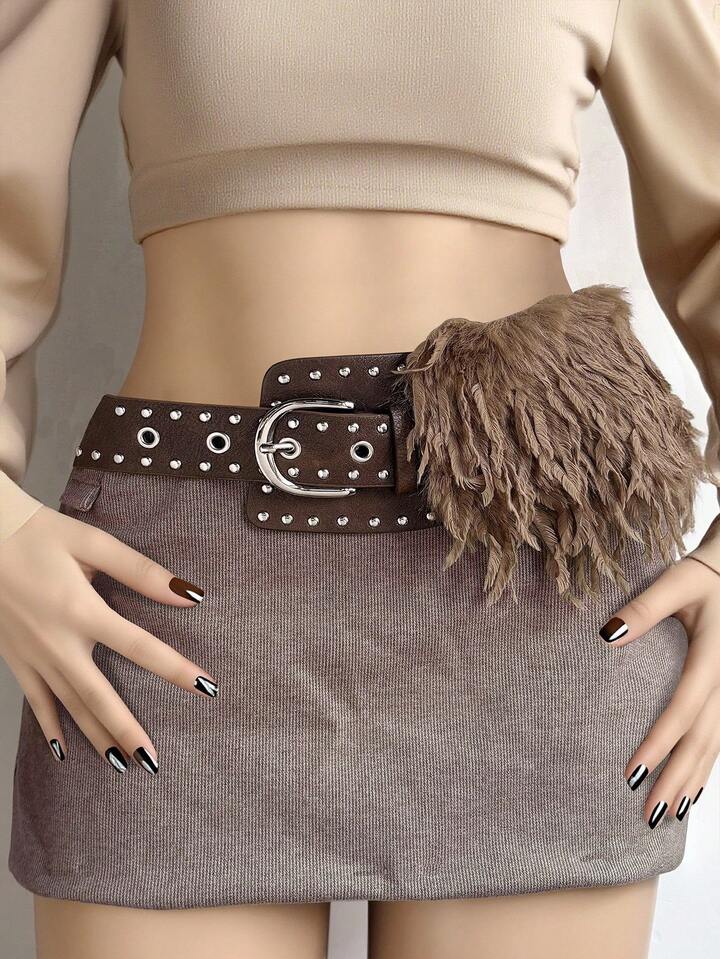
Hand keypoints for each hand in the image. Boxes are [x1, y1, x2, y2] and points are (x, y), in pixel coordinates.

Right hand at [0, 505, 217, 774]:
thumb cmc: (38, 534)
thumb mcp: (92, 543)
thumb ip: (140, 571)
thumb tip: (187, 594)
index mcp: (82, 610)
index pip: (140, 646)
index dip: (175, 669)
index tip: (206, 688)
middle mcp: (58, 642)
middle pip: (99, 695)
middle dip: (127, 729)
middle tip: (153, 761)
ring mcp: (32, 655)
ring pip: (69, 705)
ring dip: (95, 735)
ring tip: (121, 764)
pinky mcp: (13, 658)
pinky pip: (34, 700)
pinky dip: (49, 726)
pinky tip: (62, 750)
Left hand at [599, 555, 719, 826]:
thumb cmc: (703, 575)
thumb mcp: (674, 583)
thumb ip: (643, 609)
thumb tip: (607, 635)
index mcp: (713, 658)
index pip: (684, 709)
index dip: (659, 742)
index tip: (632, 772)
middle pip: (702, 739)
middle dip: (675, 779)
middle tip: (647, 815)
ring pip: (715, 745)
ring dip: (693, 781)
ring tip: (668, 814)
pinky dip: (707, 766)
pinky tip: (692, 791)